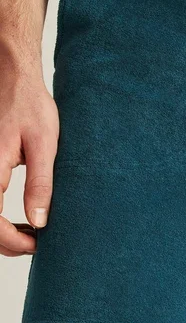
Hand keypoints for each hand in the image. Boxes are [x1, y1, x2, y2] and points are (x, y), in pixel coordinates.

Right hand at [0, 59, 58, 255]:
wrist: (13, 78)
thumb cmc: (30, 106)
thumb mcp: (44, 144)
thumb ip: (40, 184)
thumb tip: (39, 222)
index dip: (11, 240)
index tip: (35, 244)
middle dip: (6, 241)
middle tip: (35, 243)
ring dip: (0, 231)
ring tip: (28, 233)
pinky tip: (18, 218)